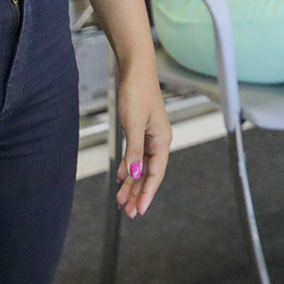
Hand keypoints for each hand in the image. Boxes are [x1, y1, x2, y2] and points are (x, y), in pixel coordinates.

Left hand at [114, 61, 170, 218]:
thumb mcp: (133, 124)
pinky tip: (121, 178)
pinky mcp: (140, 131)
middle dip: (138, 193)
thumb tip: (134, 175)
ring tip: (122, 201)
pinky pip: (136, 156)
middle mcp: (158, 141)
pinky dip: (129, 168)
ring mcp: (149, 137)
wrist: (135, 71)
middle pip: (149, 174)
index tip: (139, 210)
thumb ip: (134, 151)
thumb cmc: (137, 93)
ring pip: (141, 167)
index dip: (147, 193)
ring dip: (132, 184)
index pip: (155, 174)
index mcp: (162, 140)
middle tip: (129, 213)